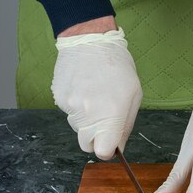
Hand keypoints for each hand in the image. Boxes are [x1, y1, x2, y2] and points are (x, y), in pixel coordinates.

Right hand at [51, 27, 141, 159]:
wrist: (90, 40)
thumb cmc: (117, 66)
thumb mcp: (134, 95)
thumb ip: (125, 125)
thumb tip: (118, 147)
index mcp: (110, 116)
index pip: (102, 152)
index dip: (107, 149)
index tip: (111, 142)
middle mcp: (88, 116)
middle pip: (86, 144)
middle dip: (95, 137)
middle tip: (103, 116)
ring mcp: (70, 108)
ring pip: (77, 128)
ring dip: (85, 119)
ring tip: (94, 94)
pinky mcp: (59, 99)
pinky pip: (68, 112)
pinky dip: (75, 105)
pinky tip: (83, 87)